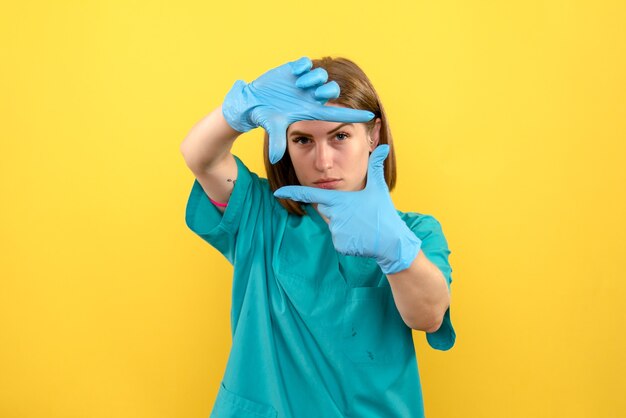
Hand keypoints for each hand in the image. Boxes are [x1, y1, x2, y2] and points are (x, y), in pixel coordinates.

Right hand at [222, 57, 375, 163]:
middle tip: (314, 94)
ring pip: (321, 74)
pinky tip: (293, 73)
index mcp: (310, 110)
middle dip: (327, 91)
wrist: (252, 102)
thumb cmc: (265, 116)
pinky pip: (305, 63)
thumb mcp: (272, 127)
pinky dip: (301, 66)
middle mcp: (311, 96)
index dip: (353, 114)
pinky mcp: (293, 70)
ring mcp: (304, 83)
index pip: (337, 114)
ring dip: (312, 78)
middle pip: (332, 90)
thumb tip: (275, 158)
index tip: (370, 115)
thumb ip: (276, 141)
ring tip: (298, 84)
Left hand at [273, 145, 421, 274]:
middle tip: (357, 212)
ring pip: (333, 224)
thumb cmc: (384, 213)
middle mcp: (334, 215)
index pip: (311, 194)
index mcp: (340, 200)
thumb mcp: (379, 188)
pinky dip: (348, 238)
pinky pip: (339, 239)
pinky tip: (361, 237)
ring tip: (362, 225)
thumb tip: (383, 146)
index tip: (278, 190)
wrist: (392, 242)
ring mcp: (336, 232)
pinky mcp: (340, 245)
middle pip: (325, 209)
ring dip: (345, 223)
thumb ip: (376, 167)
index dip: (293, 192)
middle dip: (338, 209)